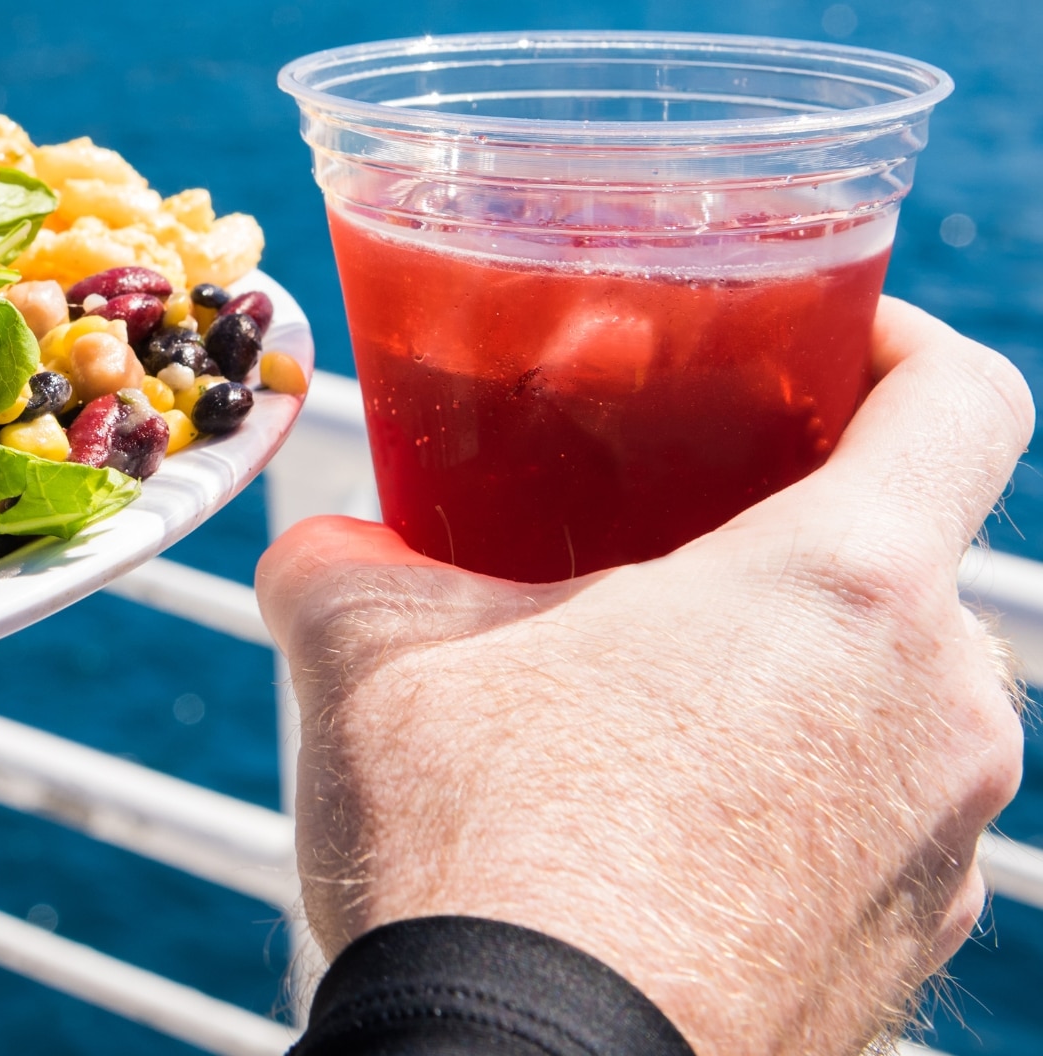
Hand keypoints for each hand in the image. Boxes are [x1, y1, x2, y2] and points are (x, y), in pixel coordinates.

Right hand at [256, 296, 1031, 1055]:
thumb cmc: (479, 851)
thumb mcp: (375, 653)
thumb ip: (348, 559)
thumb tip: (322, 544)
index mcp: (845, 589)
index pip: (964, 401)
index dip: (895, 335)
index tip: (809, 339)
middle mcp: (943, 710)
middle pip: (914, 549)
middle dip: (794, 514)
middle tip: (664, 513)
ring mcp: (947, 846)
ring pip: (896, 689)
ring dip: (788, 659)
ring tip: (639, 676)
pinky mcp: (913, 952)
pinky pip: (879, 810)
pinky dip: (795, 778)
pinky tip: (655, 810)